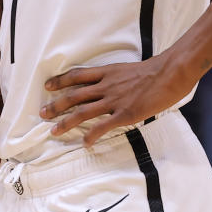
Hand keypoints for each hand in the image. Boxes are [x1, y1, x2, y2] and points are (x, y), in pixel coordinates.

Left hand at [40, 55, 192, 146]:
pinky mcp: (125, 113)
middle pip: (74, 95)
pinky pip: (104, 126)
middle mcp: (105, 85)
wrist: (169, 73)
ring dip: (66, 122)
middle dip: (56, 105)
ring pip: (83, 112)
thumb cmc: (152, 71)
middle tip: (42, 113)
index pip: (77, 75)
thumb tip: (106, 84)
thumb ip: (114, 77)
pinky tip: (85, 142)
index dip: (61, 80)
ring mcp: (114, 100)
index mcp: (106, 72)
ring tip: (54, 131)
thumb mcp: (126, 69)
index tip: (48, 85)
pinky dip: (92, 134)